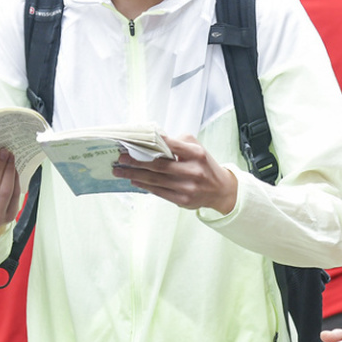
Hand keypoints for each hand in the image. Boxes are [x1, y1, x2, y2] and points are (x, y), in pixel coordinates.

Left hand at [113, 135, 237, 213]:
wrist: (220, 190)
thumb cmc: (204, 166)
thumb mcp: (198, 148)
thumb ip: (178, 143)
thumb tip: (153, 141)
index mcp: (197, 154)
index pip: (171, 145)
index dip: (151, 143)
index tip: (134, 142)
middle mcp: (194, 171)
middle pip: (159, 165)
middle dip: (137, 162)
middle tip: (121, 158)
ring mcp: (188, 187)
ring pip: (156, 180)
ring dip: (136, 175)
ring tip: (121, 171)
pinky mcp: (184, 200)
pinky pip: (160, 192)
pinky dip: (145, 186)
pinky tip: (135, 180)